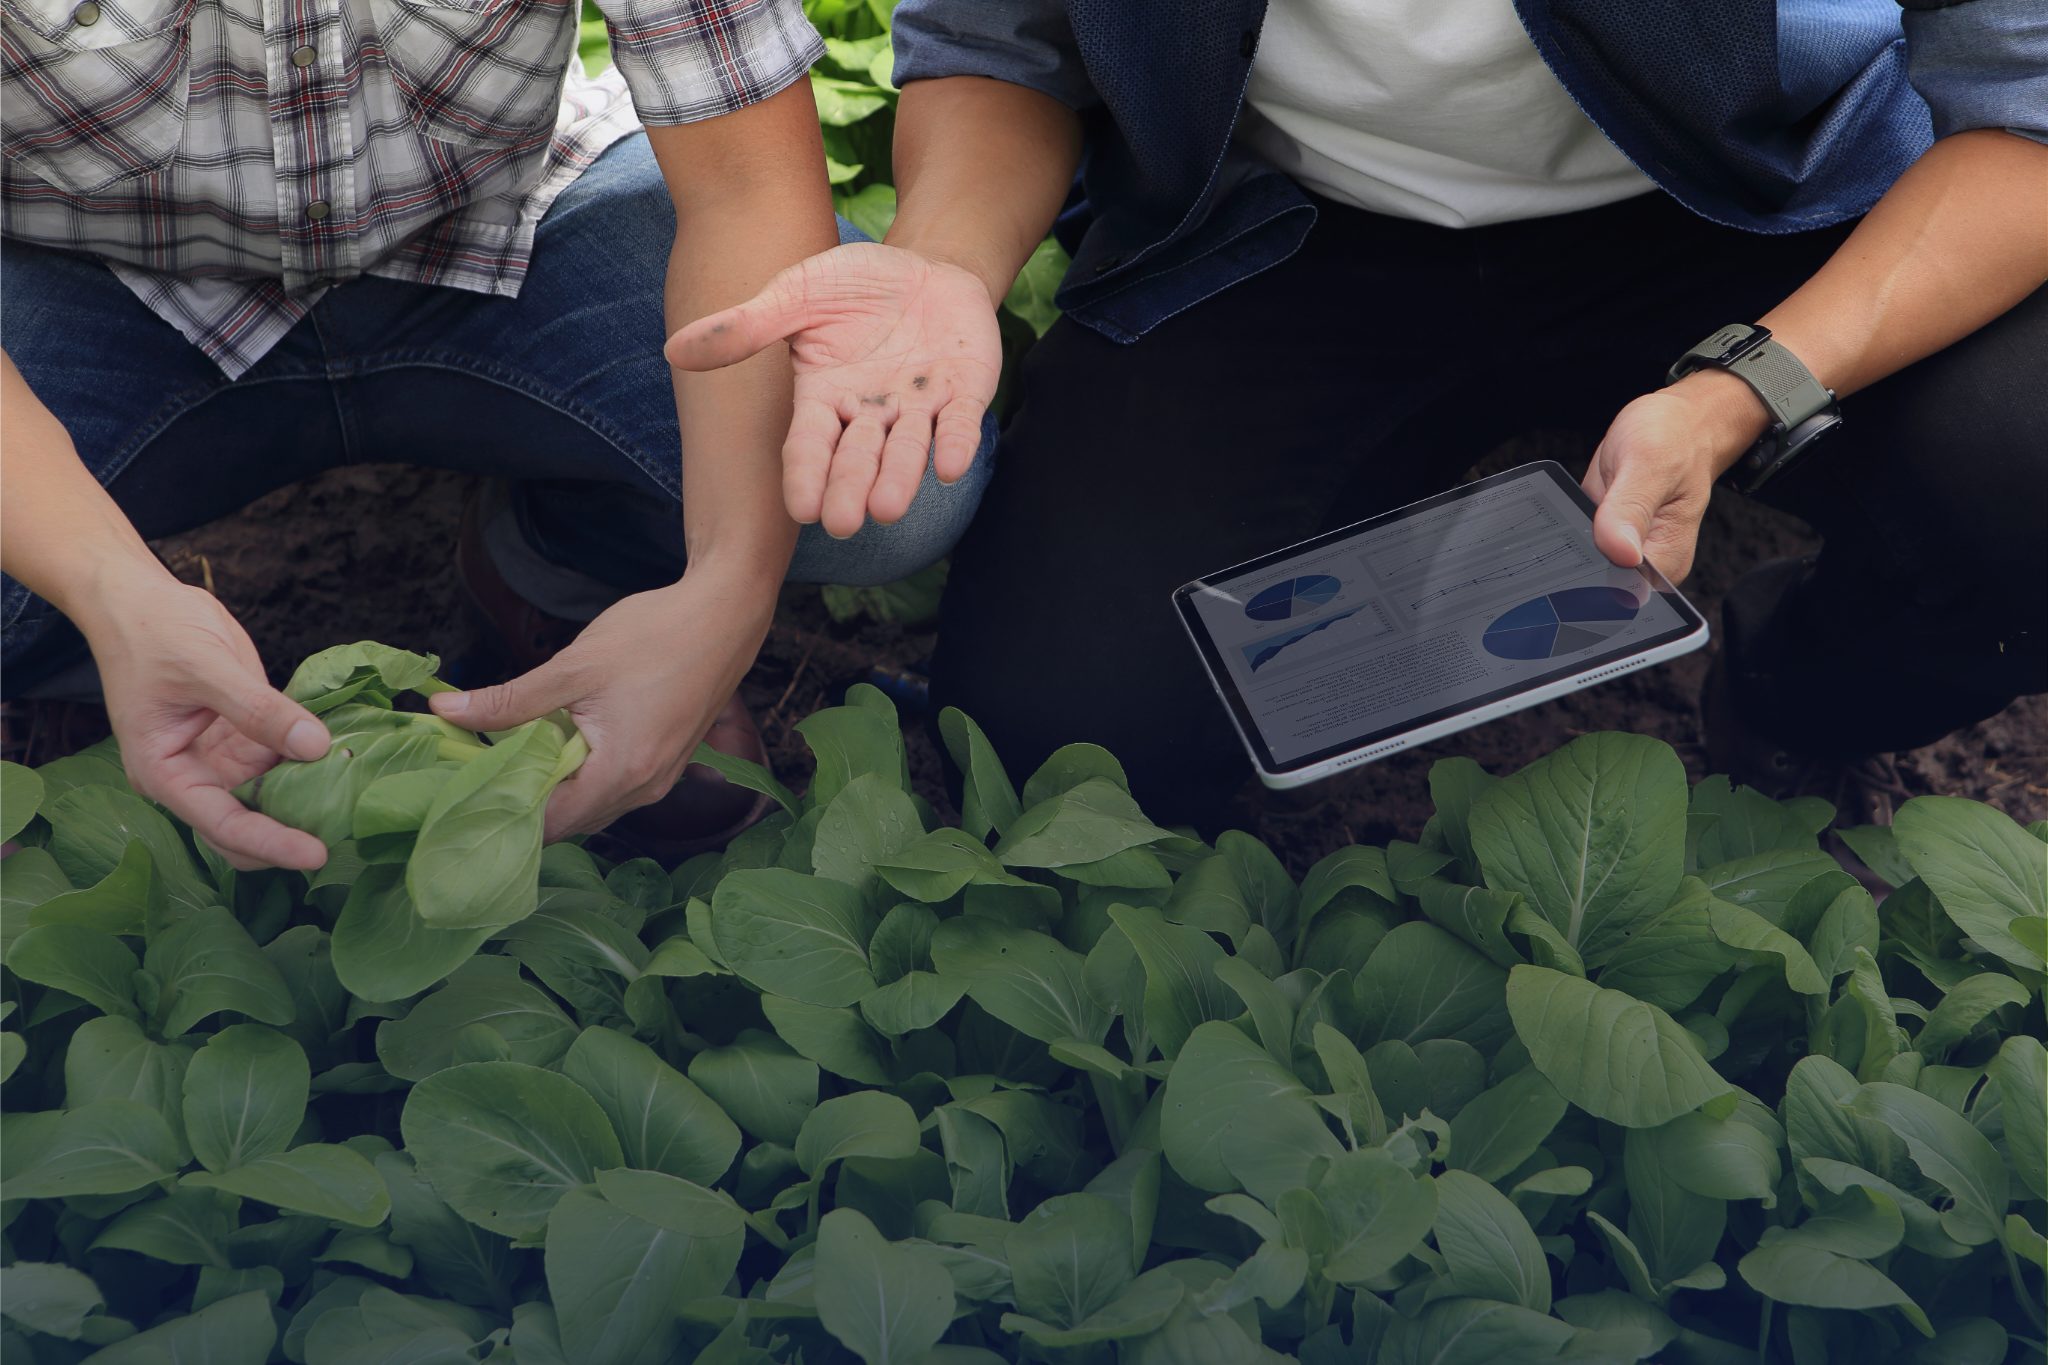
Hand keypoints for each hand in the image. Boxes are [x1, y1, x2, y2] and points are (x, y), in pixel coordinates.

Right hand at [81, 574, 331, 869]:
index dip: (270, 843)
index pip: (222, 824)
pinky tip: (351, 765)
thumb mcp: (206, 667)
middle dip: (291, 834)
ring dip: (309, 801)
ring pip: (271, 798)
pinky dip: (313, 765)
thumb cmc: (154, 633)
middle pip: (247, 825)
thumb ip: (259, 709)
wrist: (142, 601)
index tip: (317, 855)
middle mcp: (195, 776)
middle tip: (348, 834)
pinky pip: (283, 762)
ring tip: (359, 805)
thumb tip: (316, 746)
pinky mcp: (246, 739)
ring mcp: (222, 760)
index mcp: (166, 774)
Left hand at [427, 570, 774, 840]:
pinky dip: (587, 772)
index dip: (507, 810)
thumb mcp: (572, 667)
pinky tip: (566, 737)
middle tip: (483, 767)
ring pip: (596, 803)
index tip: (469, 787)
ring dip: (559, 785)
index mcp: (622, 773)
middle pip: (573, 820)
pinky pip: (617, 785)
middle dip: (529, 800)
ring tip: (519, 749)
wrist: (726, 614)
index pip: (551, 824)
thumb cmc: (655, 636)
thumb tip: (443, 711)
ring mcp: (663, 776)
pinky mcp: (671, 759)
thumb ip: (508, 700)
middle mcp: (646, 788)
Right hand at [664, 242, 1001, 537]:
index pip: (811, 444)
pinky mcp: (965, 393)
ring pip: (908, 451)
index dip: (807, 475)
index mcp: (826, 398)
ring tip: (887, 510)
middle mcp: (872, 413)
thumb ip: (748, 327)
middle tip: (842, 524)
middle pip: (858, 458)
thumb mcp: (796, 295)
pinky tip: (950, 467)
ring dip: (900, 479)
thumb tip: (675, 350)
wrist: (925, 265)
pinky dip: (956, 443)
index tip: (801, 509)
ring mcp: (920, 407)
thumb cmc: (855, 286)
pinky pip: (960, 424)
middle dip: (850, 489)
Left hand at [1581, 371, 1768, 583]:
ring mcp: (1618, 549)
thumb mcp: (1651, 465)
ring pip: (1577, 563)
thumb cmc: (1675, 440)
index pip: (1620, 592)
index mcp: (1666, 560)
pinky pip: (1571, 541)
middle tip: (1582, 520)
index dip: (1594, 579)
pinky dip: (1562, 528)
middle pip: (1593, 583)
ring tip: (1579, 511)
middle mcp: (1643, 562)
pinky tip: (1569, 509)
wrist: (1678, 423)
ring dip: (1564, 544)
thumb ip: (1631, 509)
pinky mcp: (1599, 534)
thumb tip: (1621, 554)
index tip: (1584, 550)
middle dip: (1575, 561)